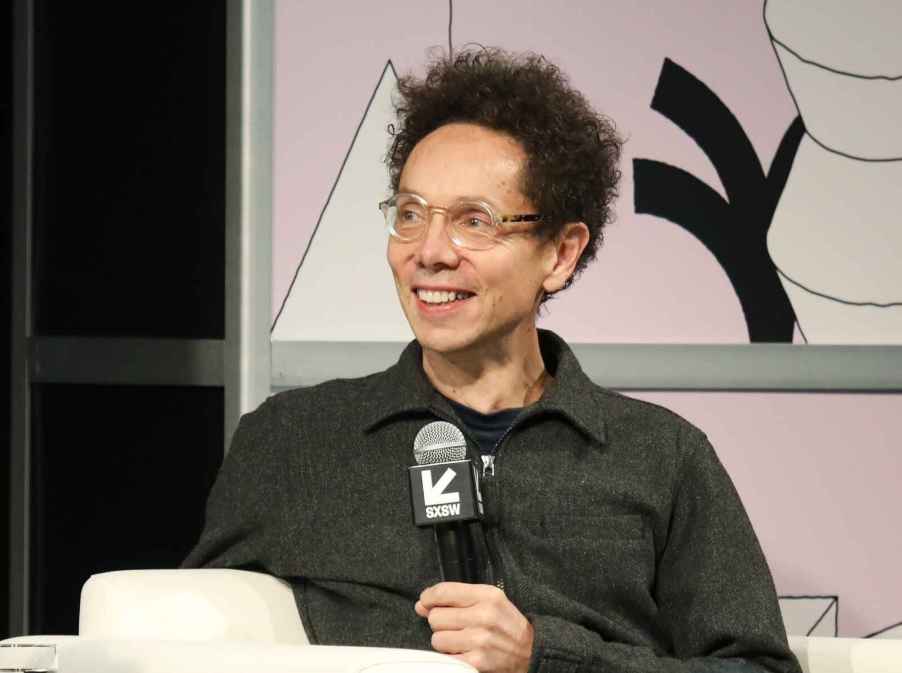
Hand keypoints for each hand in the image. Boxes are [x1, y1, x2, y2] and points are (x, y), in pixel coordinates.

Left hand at [415, 582, 533, 672]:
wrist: (531, 652)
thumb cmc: (506, 624)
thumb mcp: (489, 601)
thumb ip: (455, 598)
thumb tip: (421, 604)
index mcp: (488, 595)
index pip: (443, 591)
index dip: (428, 597)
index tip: (426, 602)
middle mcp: (484, 616)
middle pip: (436, 617)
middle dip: (441, 623)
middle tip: (456, 626)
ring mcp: (480, 640)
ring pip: (437, 639)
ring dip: (445, 642)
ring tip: (462, 641)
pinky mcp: (477, 662)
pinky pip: (445, 657)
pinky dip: (451, 657)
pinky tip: (465, 653)